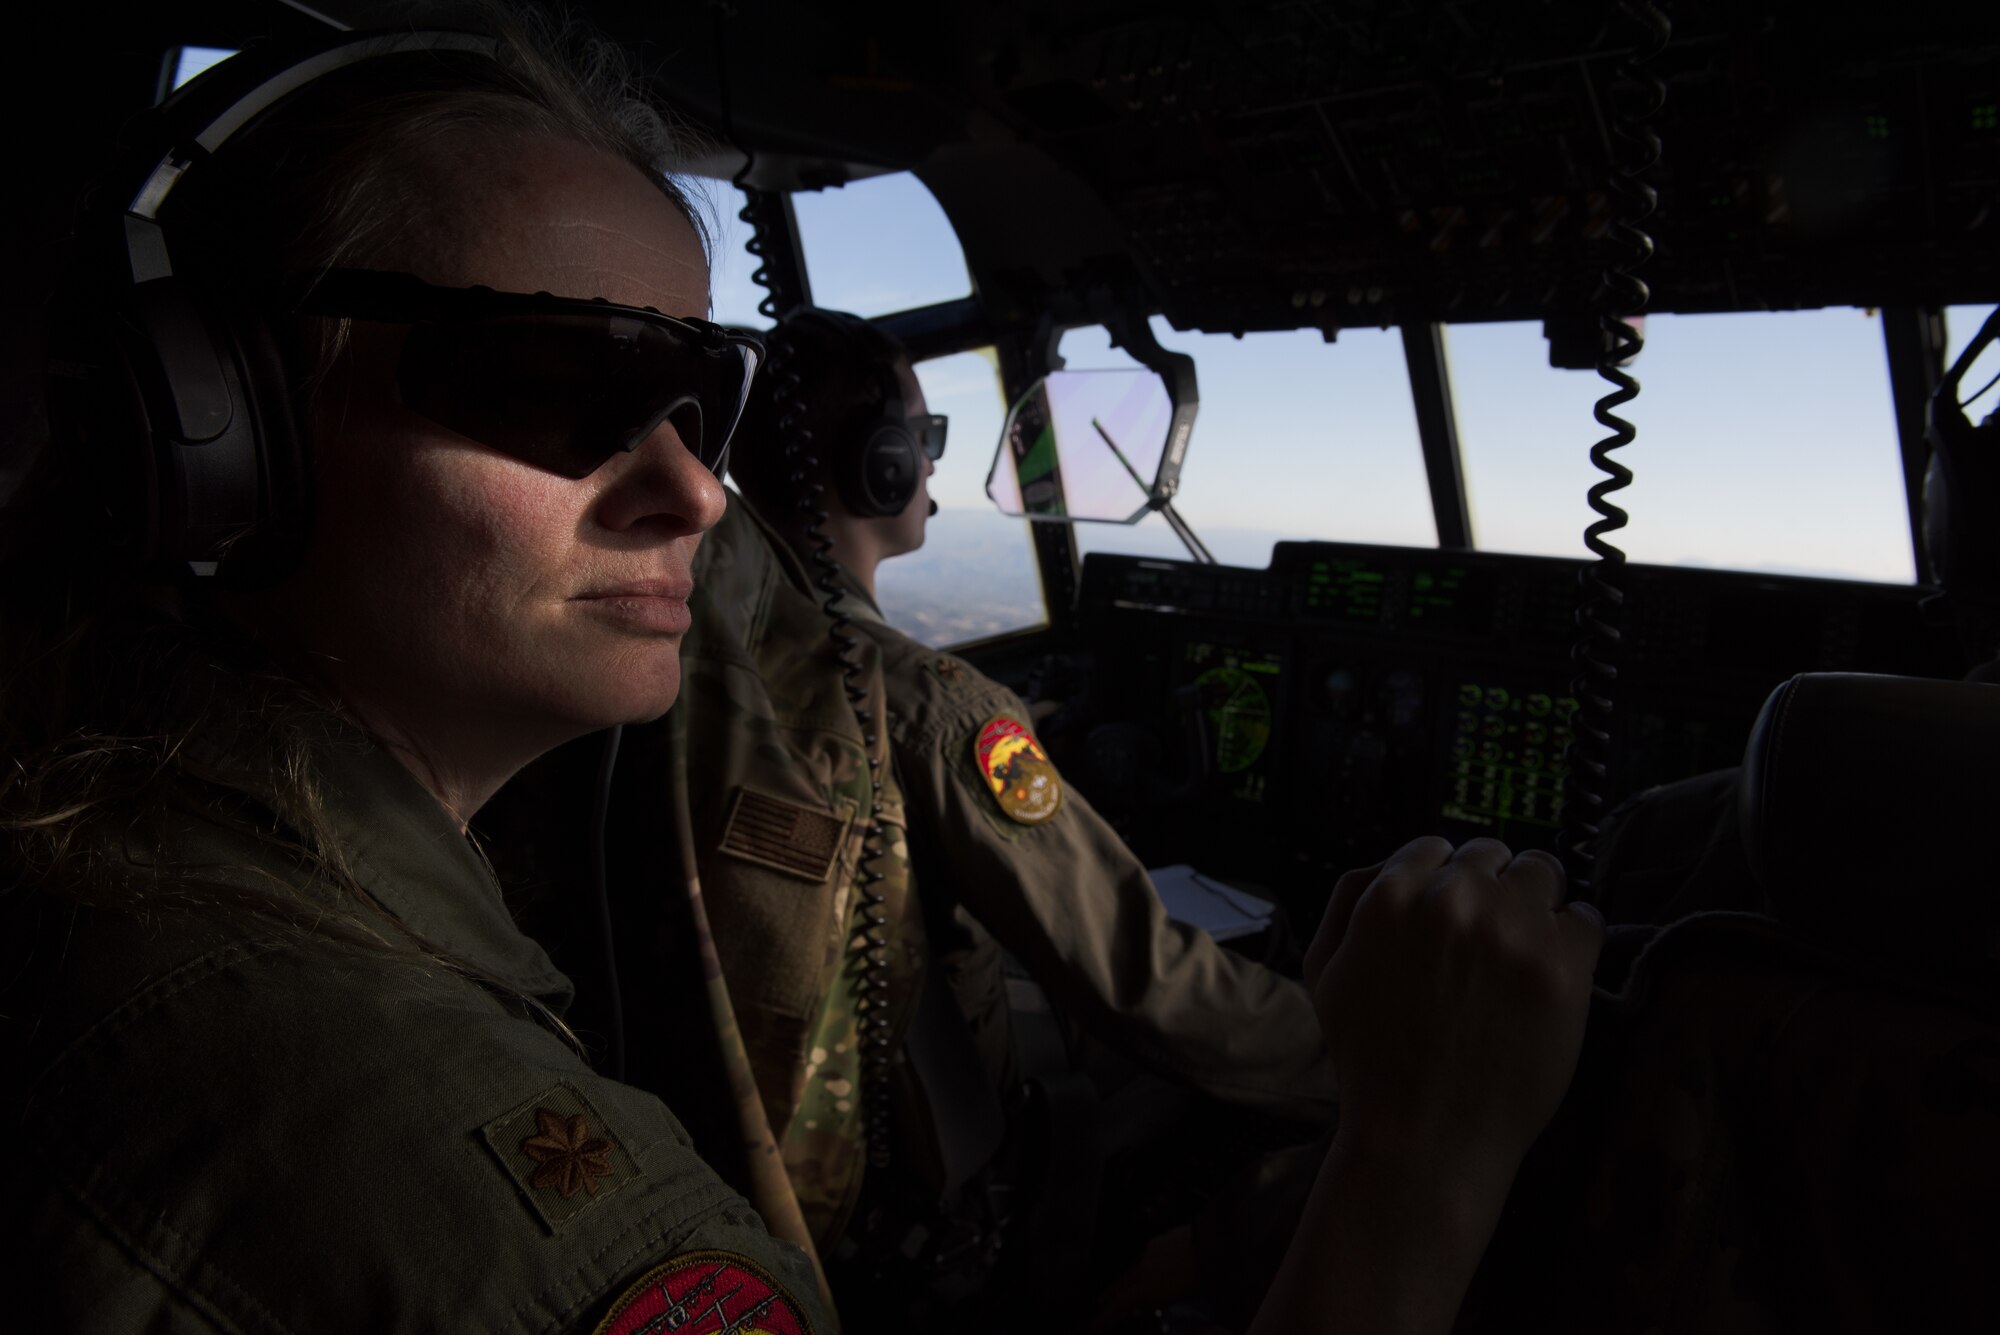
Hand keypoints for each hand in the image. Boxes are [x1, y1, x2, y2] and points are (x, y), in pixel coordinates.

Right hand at [1303, 837, 1603, 1178]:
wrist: (1424, 1137)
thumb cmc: (1372, 1059)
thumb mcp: (1324, 970)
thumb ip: (1350, 899)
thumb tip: (1394, 862)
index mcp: (1390, 897)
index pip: (1435, 848)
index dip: (1444, 881)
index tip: (1454, 914)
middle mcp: (1453, 901)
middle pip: (1492, 854)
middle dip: (1491, 887)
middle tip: (1490, 936)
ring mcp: (1512, 931)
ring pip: (1544, 871)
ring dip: (1536, 902)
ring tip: (1524, 948)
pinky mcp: (1563, 967)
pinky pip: (1586, 916)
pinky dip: (1574, 937)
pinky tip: (1551, 972)